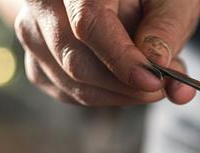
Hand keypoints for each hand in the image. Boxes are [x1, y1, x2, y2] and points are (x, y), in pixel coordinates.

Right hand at [16, 0, 199, 105]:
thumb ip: (166, 28)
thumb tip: (158, 65)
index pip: (88, 23)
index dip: (121, 59)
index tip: (153, 81)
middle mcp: (43, 3)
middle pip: (76, 61)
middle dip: (127, 85)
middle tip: (165, 84)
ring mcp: (33, 33)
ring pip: (73, 84)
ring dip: (120, 94)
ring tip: (151, 77)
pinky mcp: (36, 61)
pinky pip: (69, 93)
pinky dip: (105, 96)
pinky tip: (127, 82)